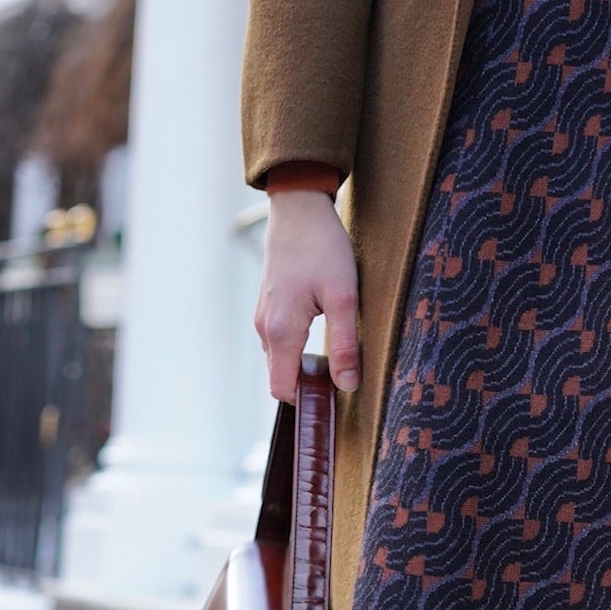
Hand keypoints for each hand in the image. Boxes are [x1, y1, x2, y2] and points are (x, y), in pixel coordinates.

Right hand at [255, 188, 359, 400]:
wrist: (298, 209)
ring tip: (337, 354)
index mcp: (281, 331)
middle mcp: (265, 328)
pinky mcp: (269, 307)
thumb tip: (347, 385)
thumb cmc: (322, 248)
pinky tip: (323, 331)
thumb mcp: (344, 297)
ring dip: (304, 364)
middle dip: (308, 384)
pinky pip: (281, 341)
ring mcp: (263, 317)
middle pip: (281, 376)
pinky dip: (299, 347)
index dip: (307, 400)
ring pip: (281, 358)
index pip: (282, 388)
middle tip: (343, 378)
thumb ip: (345, 344)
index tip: (335, 399)